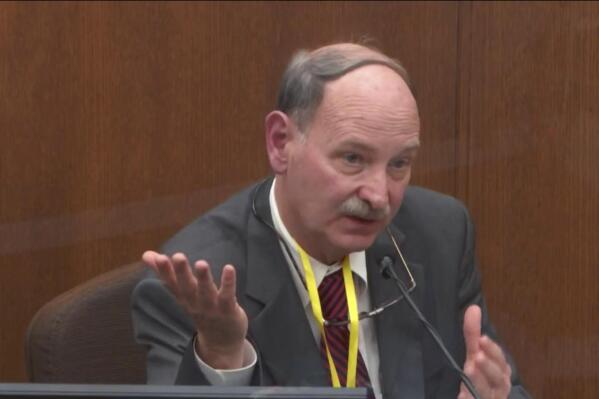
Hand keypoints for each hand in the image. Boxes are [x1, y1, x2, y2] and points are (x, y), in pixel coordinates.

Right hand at [142, 250, 247, 368]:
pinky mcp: (228, 310)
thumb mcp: (182, 293)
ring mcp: (212, 308)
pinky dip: (228, 283)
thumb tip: (146, 254)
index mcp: (183, 298)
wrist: (220, 343)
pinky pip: (228, 296)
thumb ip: (166, 273)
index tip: (157, 257)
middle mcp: (195, 304)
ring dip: (203, 278)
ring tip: (201, 263)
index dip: (164, 271)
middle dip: (182, 272)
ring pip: (206, 293)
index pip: (171, 284)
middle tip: (178, 256)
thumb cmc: (200, 309)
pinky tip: (229, 268)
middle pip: (187, 288)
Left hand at [459, 305, 511, 398]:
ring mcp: (491, 397)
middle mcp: (500, 385)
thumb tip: (473, 308)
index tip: (482, 339)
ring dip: (480, 381)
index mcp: (501, 370)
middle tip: (476, 357)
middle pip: (498, 376)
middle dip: (488, 366)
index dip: (492, 349)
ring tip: (469, 370)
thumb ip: (473, 334)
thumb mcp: (475, 354)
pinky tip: (462, 395)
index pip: (500, 359)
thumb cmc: (481, 376)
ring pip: (488, 391)